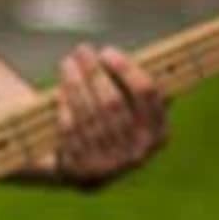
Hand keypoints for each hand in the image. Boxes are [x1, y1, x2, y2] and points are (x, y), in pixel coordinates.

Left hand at [51, 40, 166, 187]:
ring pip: (90, 114)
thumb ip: (139, 90)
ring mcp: (109, 164)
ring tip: (67, 63)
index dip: (126, 68)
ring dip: (75, 84)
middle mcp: (137, 153)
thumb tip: (147, 54)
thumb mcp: (133, 112)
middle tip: (81, 50)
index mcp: (158, 135)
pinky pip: (71, 131)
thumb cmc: (111, 126)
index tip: (106, 51)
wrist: (82, 169)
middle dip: (95, 72)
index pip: (147, 92)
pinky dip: (65, 108)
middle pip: (113, 102)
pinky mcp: (81, 169)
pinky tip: (60, 91)